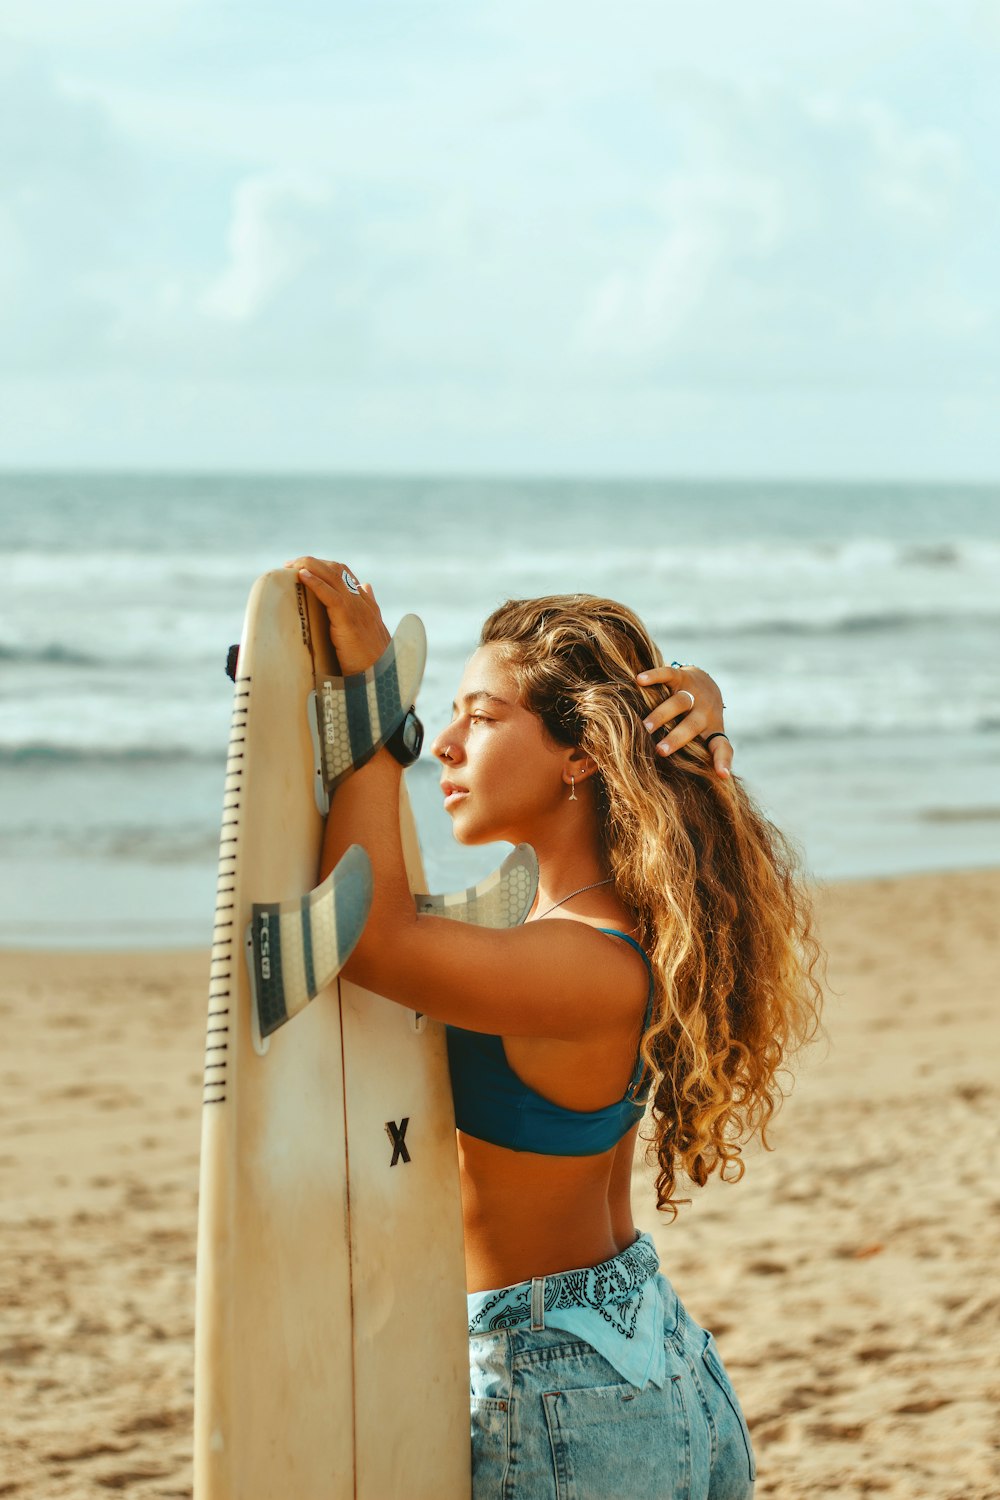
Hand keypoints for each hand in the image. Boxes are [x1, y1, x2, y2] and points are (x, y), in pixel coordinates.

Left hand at [283, 557, 390, 674]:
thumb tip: (367, 586)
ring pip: (333, 576)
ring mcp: (357, 608)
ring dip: (309, 566)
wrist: (382, 676)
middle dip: (312, 562)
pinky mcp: (348, 619)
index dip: (325, 566)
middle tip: (291, 564)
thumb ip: (368, 607)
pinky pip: (330, 594)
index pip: (345, 574)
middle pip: (337, 570)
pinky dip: (315, 582)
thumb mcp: (371, 629)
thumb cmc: (374, 660)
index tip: (305, 567)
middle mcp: (362, 602)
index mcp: (366, 604)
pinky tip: (302, 576)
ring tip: (291, 565)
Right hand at [635, 662, 731, 778]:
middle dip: (677, 738)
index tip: (722, 775)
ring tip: (645, 726)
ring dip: (662, 714)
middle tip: (660, 751)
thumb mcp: (704, 737)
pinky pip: (668, 674)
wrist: (706, 682)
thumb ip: (698, 756)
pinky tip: (639, 680)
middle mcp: (705, 711)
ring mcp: (693, 692)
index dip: (723, 761)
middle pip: (692, 725)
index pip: (722, 746)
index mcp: (712, 730)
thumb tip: (692, 788)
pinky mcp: (682, 676)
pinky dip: (654, 676)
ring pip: (680, 702)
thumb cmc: (699, 720)